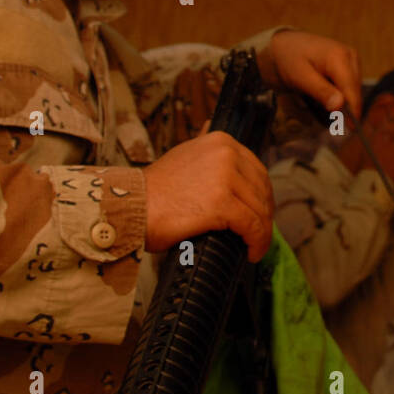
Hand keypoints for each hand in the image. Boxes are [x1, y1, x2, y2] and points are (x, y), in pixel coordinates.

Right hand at [143, 131, 274, 260]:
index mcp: (221, 141)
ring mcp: (225, 177)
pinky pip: (252, 226)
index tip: (260, 213)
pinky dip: (257, 242)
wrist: (129, 207)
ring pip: (259, 210)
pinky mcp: (221, 203)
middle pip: (261, 190)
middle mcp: (226, 154)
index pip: (256, 171)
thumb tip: (223, 148)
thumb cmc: (154, 192)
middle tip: (259, 234)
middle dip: (264, 215)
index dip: (262, 196)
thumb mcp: (186, 157)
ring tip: (255, 246)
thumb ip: (209, 156)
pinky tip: (252, 252)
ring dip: (262, 233)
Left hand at [261, 31, 361, 119]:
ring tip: (324, 108)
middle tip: (333, 124)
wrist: (283, 46)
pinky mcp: (349, 65)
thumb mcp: (300, 77)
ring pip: (353, 89)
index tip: (350, 129)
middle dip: (346, 108)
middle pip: (355, 90)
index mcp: (340, 56)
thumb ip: (320, 91)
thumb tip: (339, 105)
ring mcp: (351, 60)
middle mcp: (350, 56)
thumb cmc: (289, 59)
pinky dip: (340, 96)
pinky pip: (349, 86)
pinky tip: (328, 99)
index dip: (353, 110)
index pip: (351, 88)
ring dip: (343, 102)